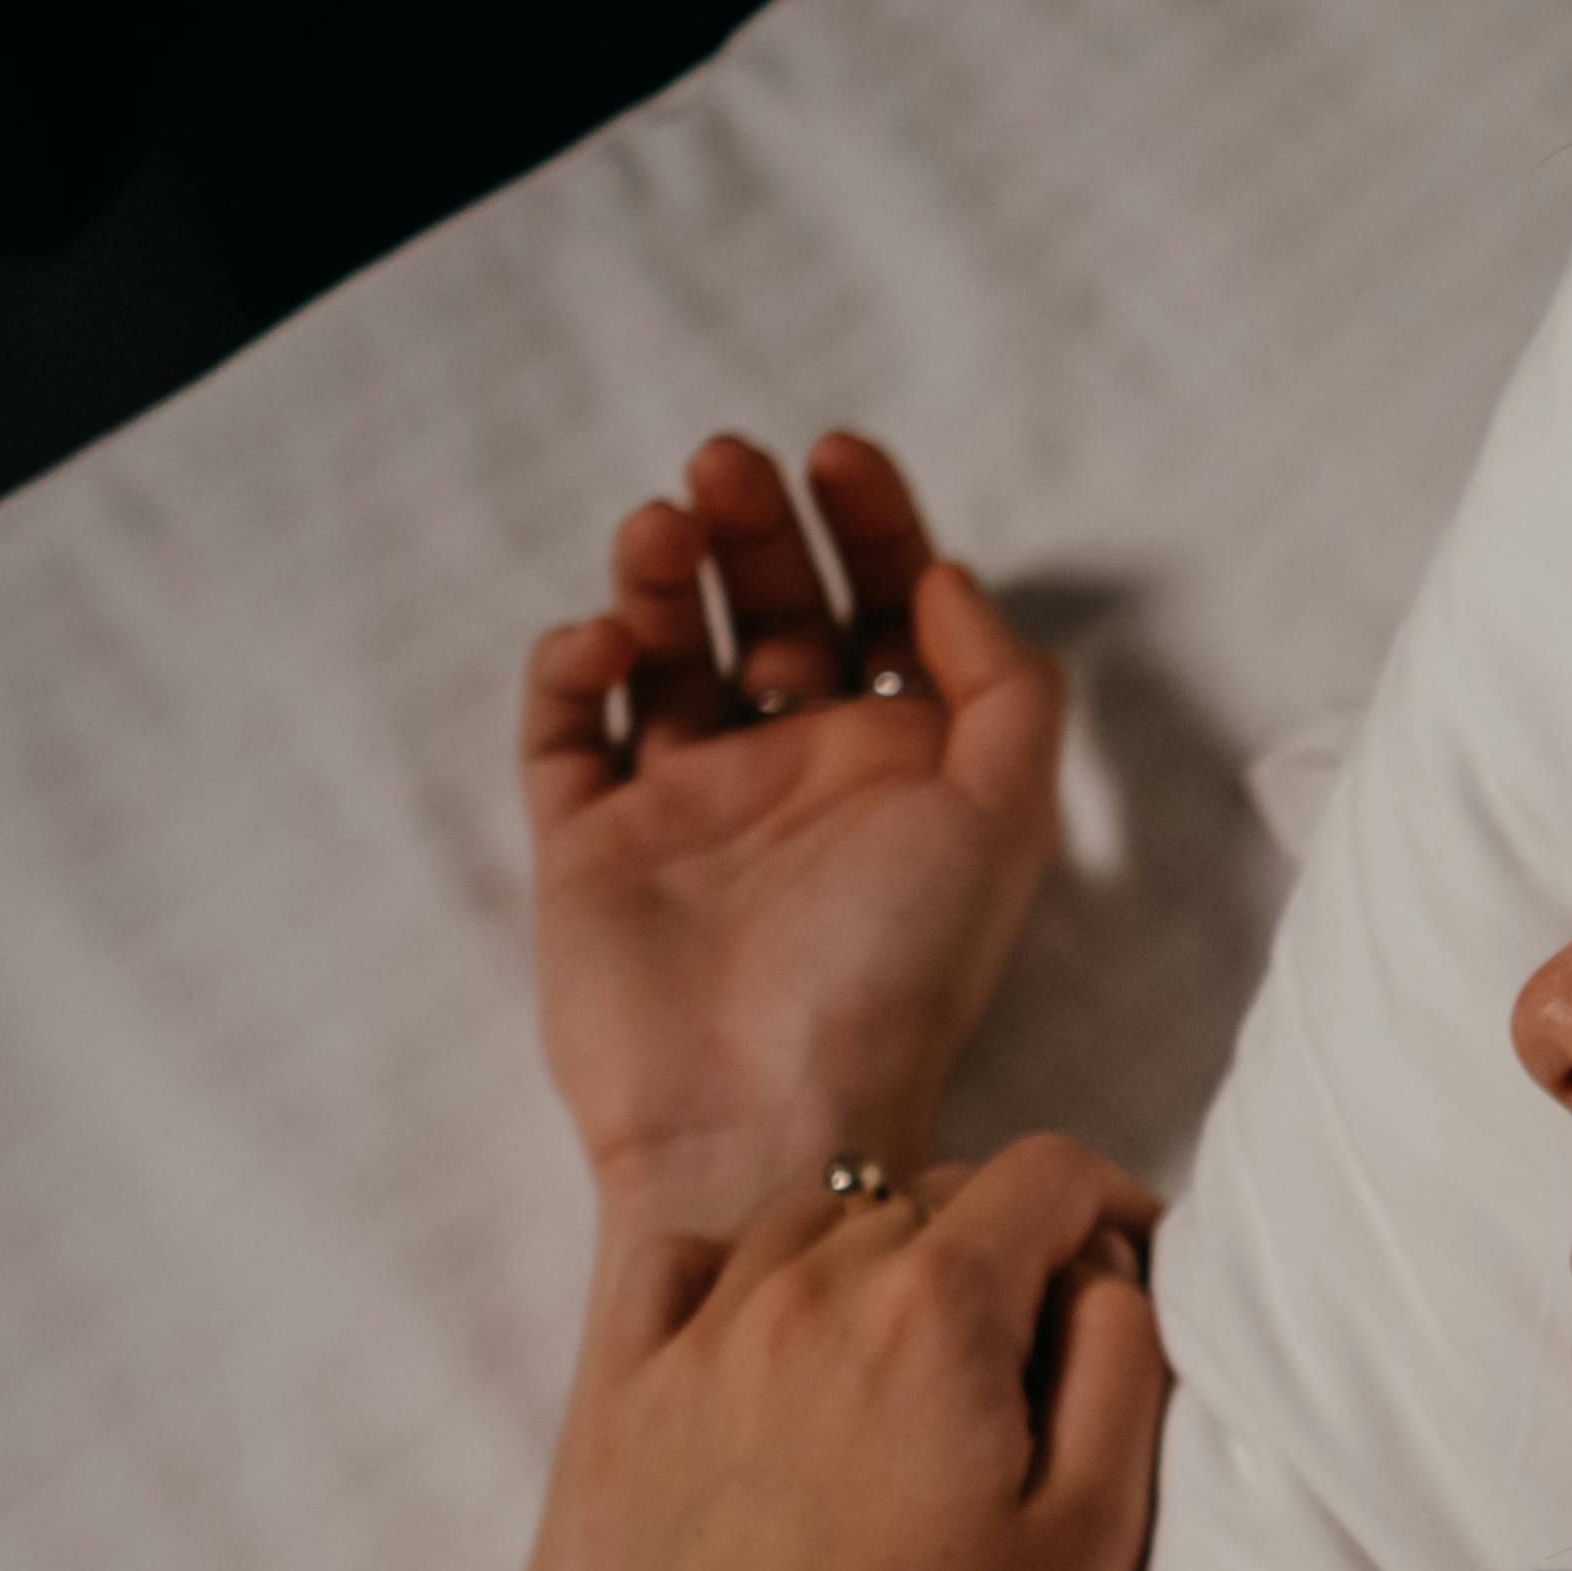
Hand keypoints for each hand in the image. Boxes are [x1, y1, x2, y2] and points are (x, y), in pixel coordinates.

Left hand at [501, 1135, 1167, 1570]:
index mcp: (935, 1312)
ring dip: (880, 1252)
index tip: (1131, 1262)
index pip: (1042, 1174)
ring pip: (809, 1222)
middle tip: (1037, 1349)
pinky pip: (678, 1274)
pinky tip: (775, 1338)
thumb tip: (1106, 1269)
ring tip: (914, 1352)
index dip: (1108, 1200)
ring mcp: (698, 1346)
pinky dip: (740, 1273)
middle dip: (1001, 1242)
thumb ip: (1122, 1368)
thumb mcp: (1091, 1542)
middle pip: (927, 1195)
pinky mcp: (620, 1411)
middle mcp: (805, 1293)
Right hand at [519, 433, 1064, 1241]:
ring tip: (659, 530)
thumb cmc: (898, 978)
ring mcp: (684, 806)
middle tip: (726, 468)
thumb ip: (1006, 688)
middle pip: (766, 604)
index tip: (836, 455)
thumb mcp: (1006, 823)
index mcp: (896, 766)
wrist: (765, 1115)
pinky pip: (565, 725)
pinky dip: (575, 664)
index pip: (883, 606)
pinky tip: (608, 645)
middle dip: (749, 525)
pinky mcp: (588, 842)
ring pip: (661, 647)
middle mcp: (792, 774)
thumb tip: (950, 578)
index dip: (867, 520)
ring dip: (657, 571)